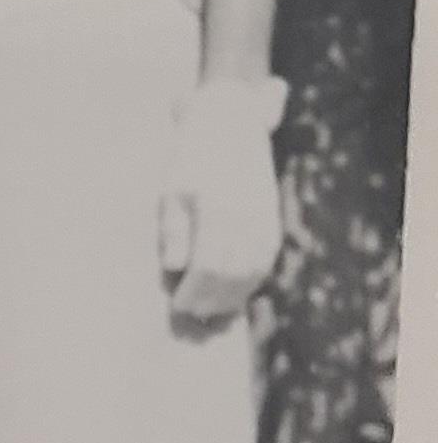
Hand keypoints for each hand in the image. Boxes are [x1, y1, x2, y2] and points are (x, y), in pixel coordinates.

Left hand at [162, 78, 288, 328]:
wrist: (231, 126)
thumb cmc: (192, 157)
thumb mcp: (172, 188)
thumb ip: (174, 229)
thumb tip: (174, 268)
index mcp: (219, 213)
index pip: (209, 268)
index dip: (195, 292)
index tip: (178, 305)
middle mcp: (247, 221)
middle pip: (233, 277)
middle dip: (213, 301)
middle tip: (192, 316)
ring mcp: (264, 223)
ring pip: (253, 274)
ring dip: (234, 297)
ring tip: (212, 311)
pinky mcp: (271, 222)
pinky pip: (265, 262)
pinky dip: (251, 282)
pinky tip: (235, 291)